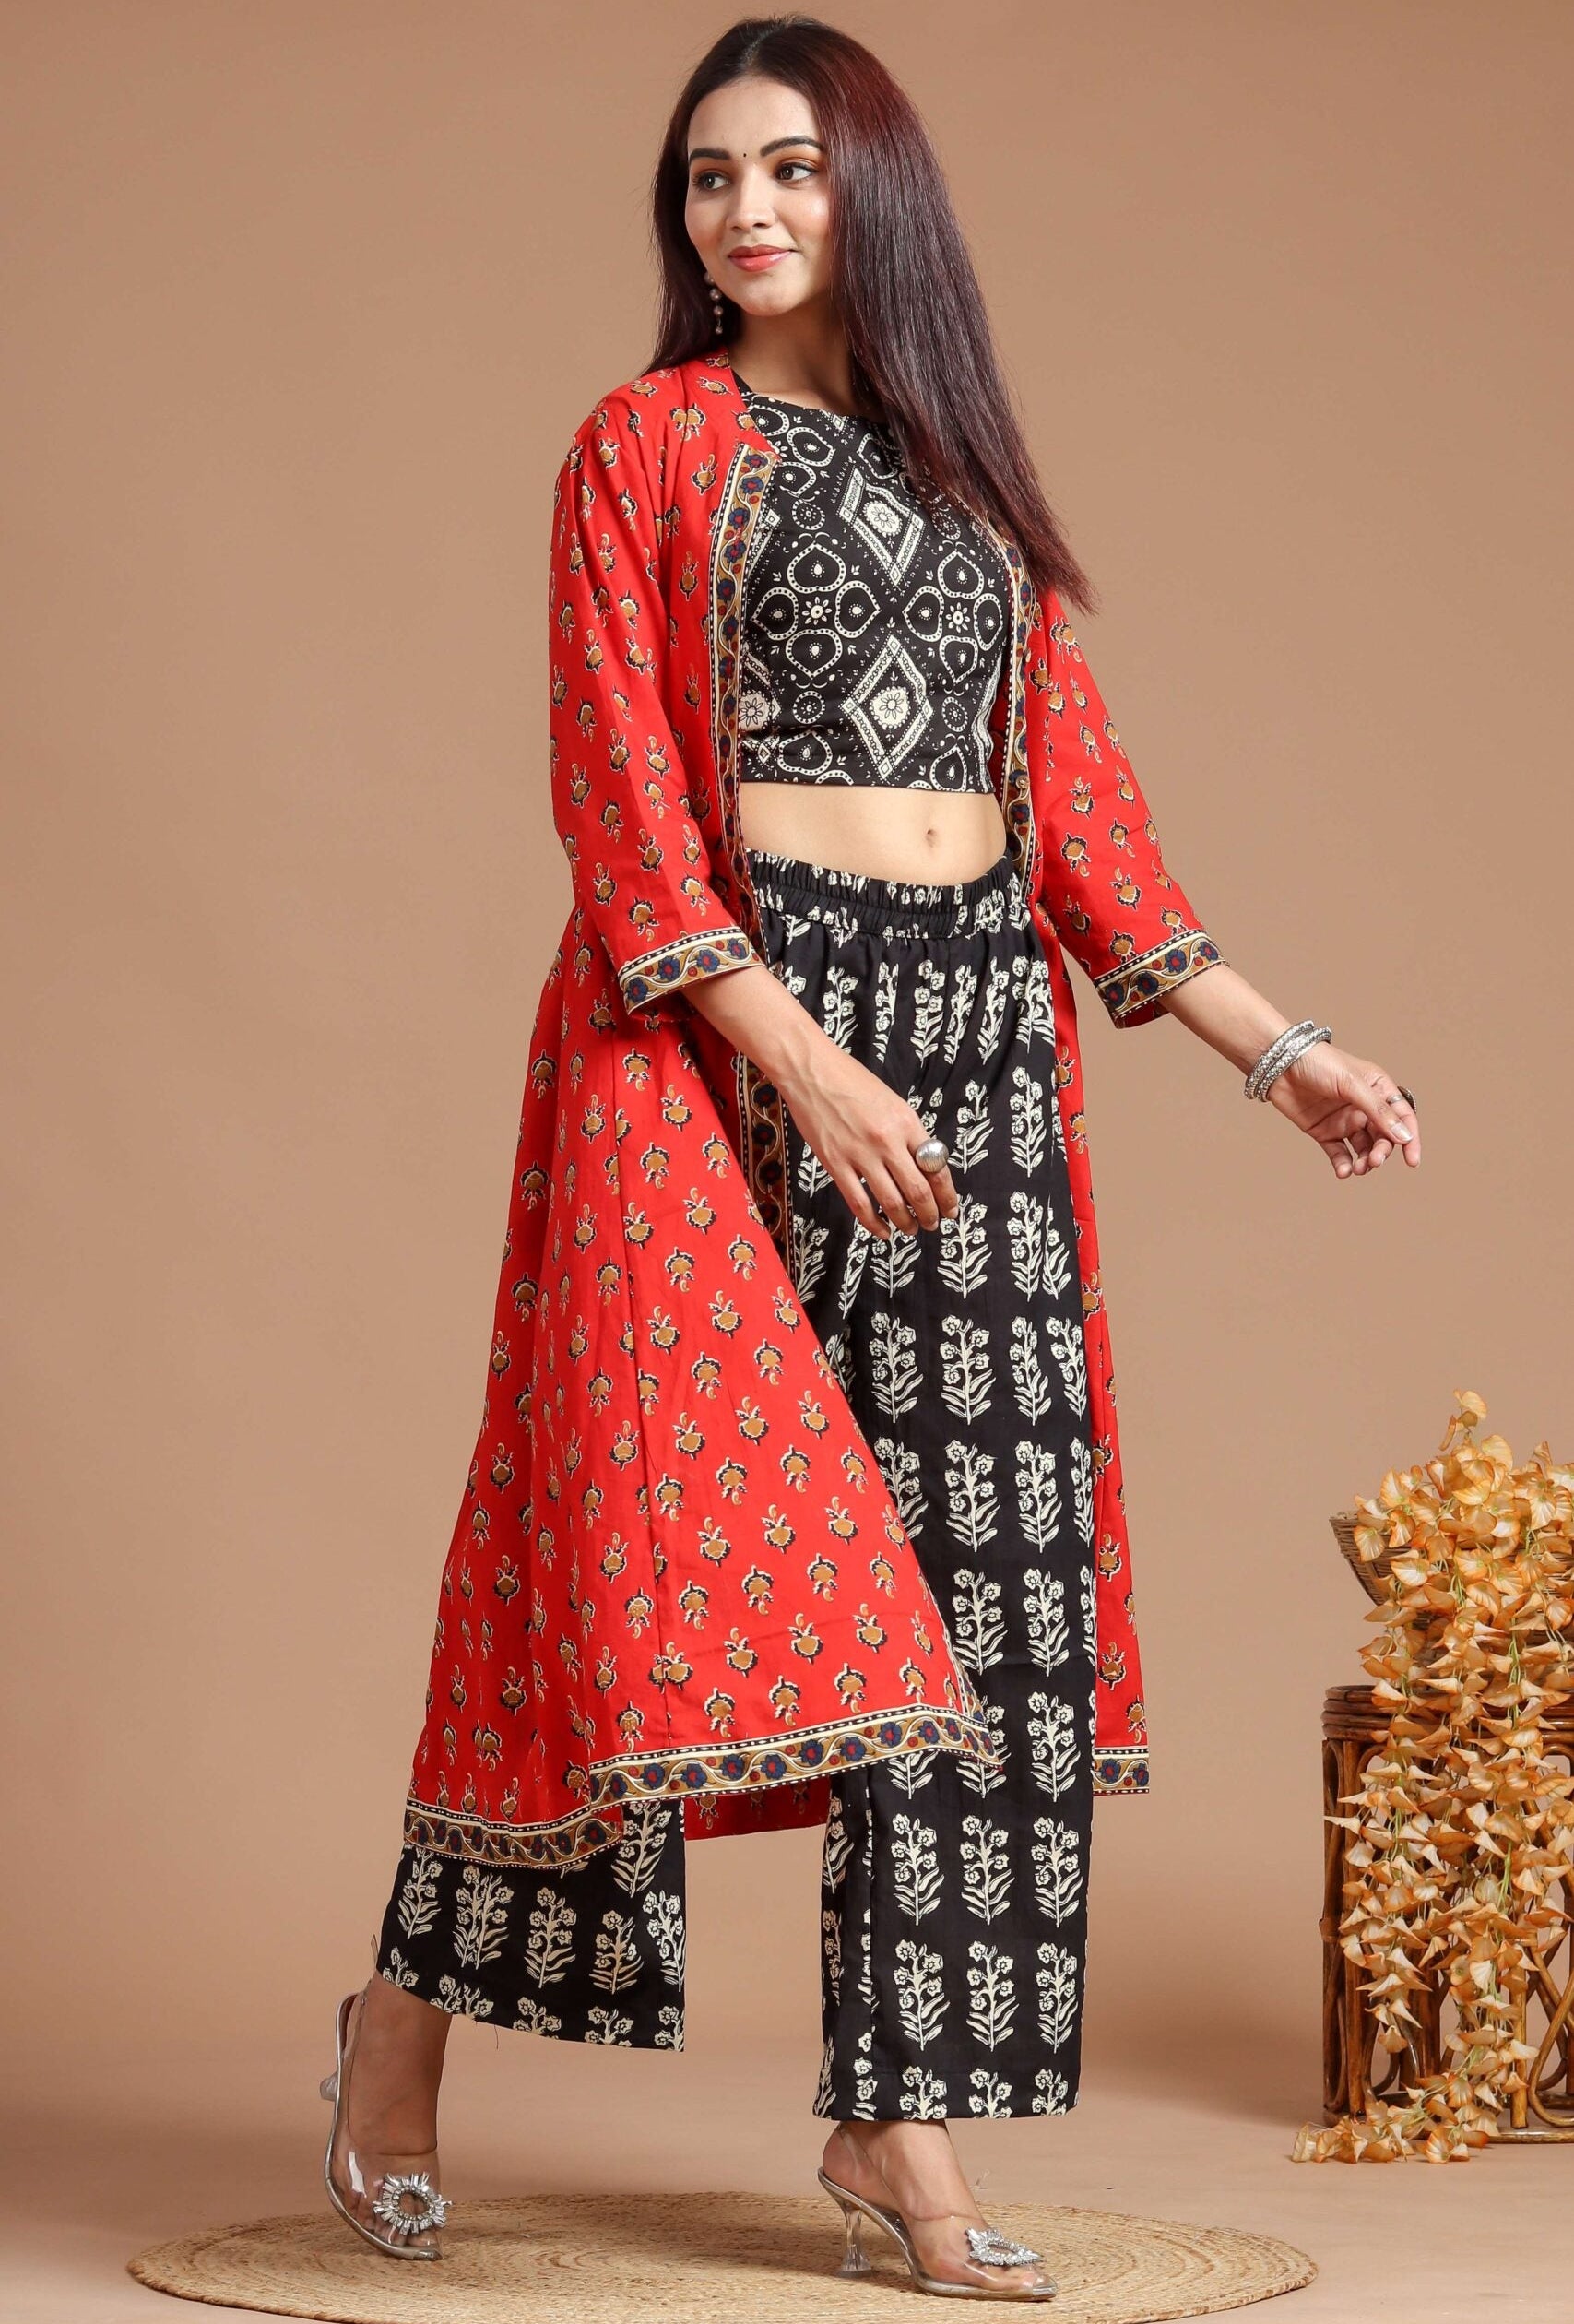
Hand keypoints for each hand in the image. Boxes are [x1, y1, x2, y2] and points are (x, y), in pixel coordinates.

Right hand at [778, 1046, 959, 1238]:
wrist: (812, 1071)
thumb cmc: (852, 1081)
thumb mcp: (893, 1102)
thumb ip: (909, 1134)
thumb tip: (924, 1166)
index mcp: (907, 1123)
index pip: (937, 1168)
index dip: (947, 1195)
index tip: (950, 1208)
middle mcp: (887, 1141)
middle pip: (918, 1191)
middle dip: (930, 1214)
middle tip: (934, 1224)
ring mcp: (860, 1154)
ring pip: (891, 1202)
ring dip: (905, 1222)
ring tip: (911, 1229)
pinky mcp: (836, 1164)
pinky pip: (859, 1203)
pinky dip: (874, 1223)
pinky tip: (882, 1231)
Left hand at [1265, 1042, 1420, 1178]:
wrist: (1279, 1064)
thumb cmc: (1318, 1063)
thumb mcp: (1352, 1084)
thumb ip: (1378, 1110)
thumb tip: (1404, 1136)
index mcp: (1378, 1089)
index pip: (1402, 1116)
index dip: (1409, 1138)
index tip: (1412, 1160)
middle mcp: (1365, 1106)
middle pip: (1384, 1137)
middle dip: (1382, 1152)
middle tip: (1374, 1161)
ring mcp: (1345, 1120)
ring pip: (1364, 1148)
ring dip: (1365, 1161)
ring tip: (1359, 1168)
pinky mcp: (1324, 1132)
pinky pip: (1339, 1153)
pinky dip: (1343, 1165)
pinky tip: (1344, 1171)